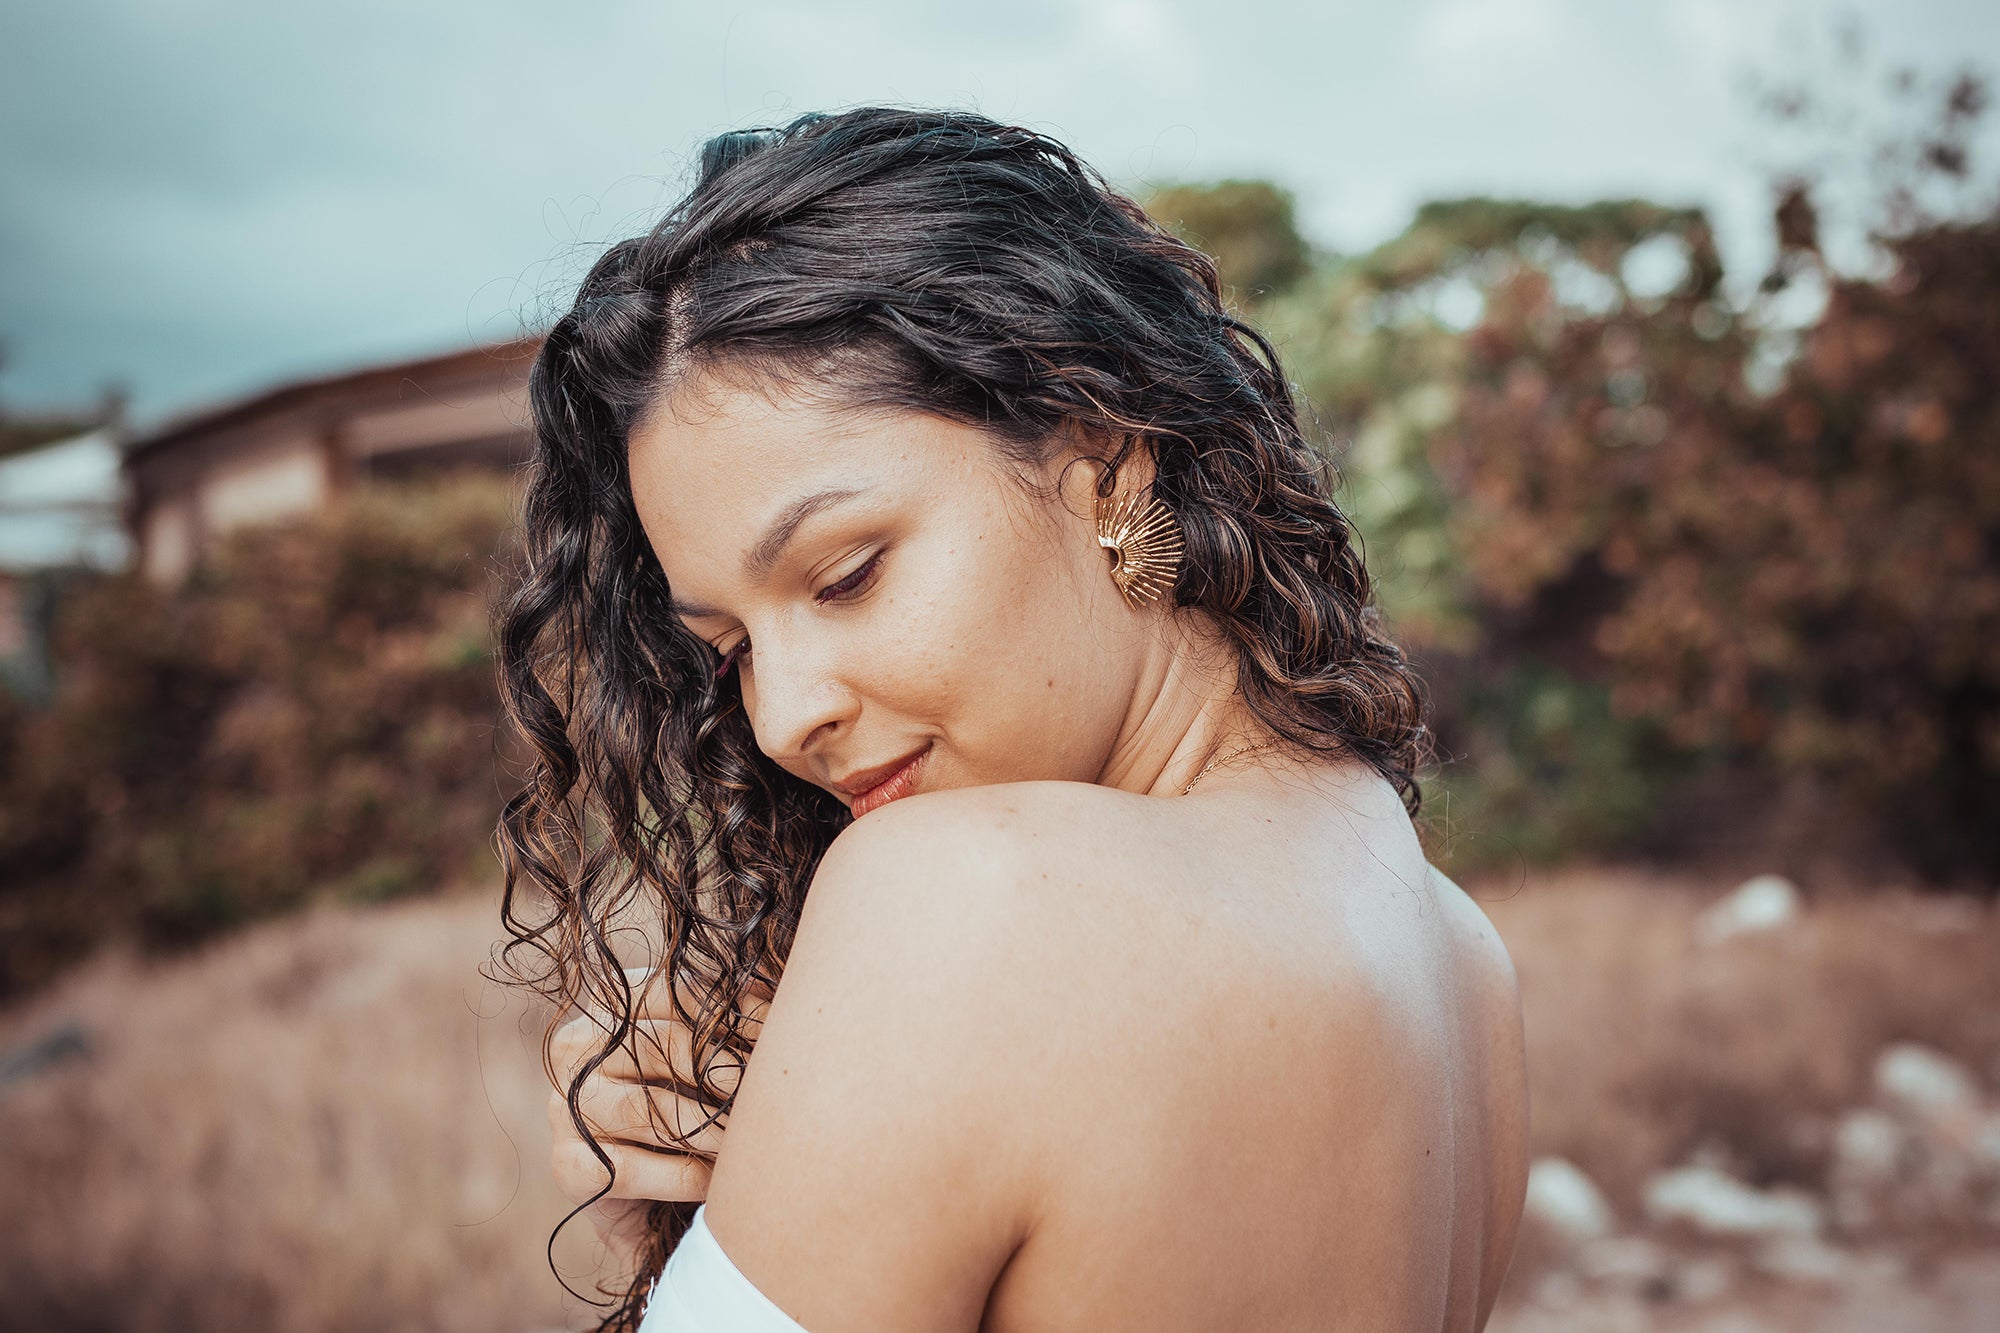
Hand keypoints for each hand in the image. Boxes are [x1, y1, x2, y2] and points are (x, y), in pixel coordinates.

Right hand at [547, 965, 772, 1262]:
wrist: (656, 1204)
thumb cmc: (694, 1113)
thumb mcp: (712, 1057)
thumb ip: (733, 1018)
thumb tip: (765, 987)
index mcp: (613, 1006)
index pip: (673, 992)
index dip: (732, 1014)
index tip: (778, 1037)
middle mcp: (577, 1047)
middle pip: (665, 1046)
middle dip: (727, 1074)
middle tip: (769, 1098)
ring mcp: (564, 1106)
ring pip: (650, 1109)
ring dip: (712, 1132)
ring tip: (750, 1143)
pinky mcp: (567, 1165)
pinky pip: (632, 1169)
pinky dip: (686, 1178)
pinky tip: (717, 1182)